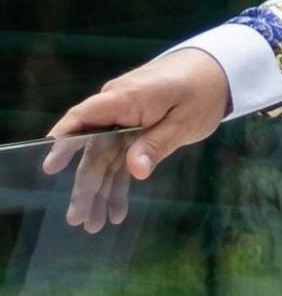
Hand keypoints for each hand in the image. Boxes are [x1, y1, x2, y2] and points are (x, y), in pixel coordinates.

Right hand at [41, 48, 231, 230]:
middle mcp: (117, 109)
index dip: (64, 143)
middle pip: (94, 149)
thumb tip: (134, 171)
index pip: (83, 118)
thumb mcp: (185, 120)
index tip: (49, 167)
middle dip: (85, 186)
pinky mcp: (135, 129)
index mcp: (125, 98)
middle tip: (77, 219)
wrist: (219, 69)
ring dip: (101, 191)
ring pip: (106, 159)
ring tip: (95, 226)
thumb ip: (157, 144)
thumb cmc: (203, 89)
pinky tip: (116, 210)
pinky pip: (121, 157)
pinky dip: (120, 182)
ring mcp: (124, 120)